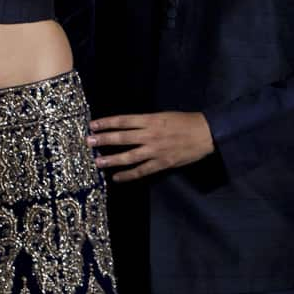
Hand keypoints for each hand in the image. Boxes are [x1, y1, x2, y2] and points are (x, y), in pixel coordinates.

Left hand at [87, 111, 213, 181]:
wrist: (205, 134)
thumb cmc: (183, 121)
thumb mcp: (162, 115)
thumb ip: (145, 121)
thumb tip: (126, 126)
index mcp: (150, 120)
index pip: (123, 121)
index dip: (107, 122)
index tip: (93, 124)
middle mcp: (150, 135)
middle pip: (122, 137)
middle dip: (104, 139)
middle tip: (88, 141)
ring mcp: (155, 151)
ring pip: (129, 156)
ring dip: (112, 159)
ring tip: (97, 162)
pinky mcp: (162, 164)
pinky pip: (142, 171)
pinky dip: (129, 175)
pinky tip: (117, 177)